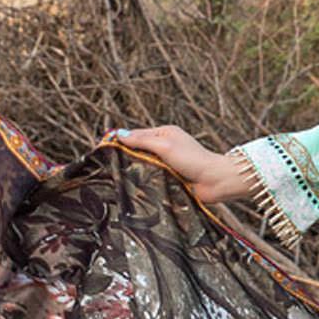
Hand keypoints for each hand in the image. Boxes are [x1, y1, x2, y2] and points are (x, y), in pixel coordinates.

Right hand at [109, 125, 248, 205]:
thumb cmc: (193, 160)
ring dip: (136, 169)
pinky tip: (134, 185)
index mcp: (165, 133)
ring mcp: (168, 163)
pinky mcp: (170, 178)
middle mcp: (166, 146)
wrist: (215, 181)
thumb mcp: (164, 146)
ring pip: (144, 164)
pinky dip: (144, 179)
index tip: (103, 147)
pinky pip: (152, 177)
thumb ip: (142, 141)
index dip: (120, 140)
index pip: (136, 134)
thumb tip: (119, 135)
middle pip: (139, 149)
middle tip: (108, 163)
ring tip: (118, 175)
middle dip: (126, 155)